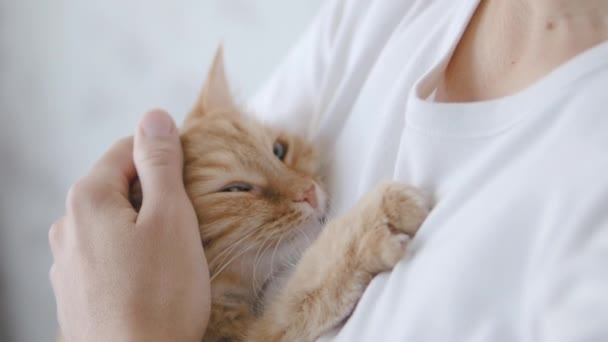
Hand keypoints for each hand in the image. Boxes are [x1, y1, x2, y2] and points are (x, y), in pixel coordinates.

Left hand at [50, 110, 209, 341]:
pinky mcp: (75, 293)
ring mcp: (66, 264)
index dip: (163, 158)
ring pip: (112, 224)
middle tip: (188, 222)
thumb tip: (154, 117)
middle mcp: (67, 227)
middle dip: (153, 195)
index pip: (126, 150)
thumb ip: (160, 164)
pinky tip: (151, 280)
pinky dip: (130, 256)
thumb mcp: (171, 218)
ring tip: (172, 256)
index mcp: (87, 200)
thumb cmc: (160, 295)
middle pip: (117, 188)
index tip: (191, 180)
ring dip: (142, 227)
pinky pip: (106, 255)